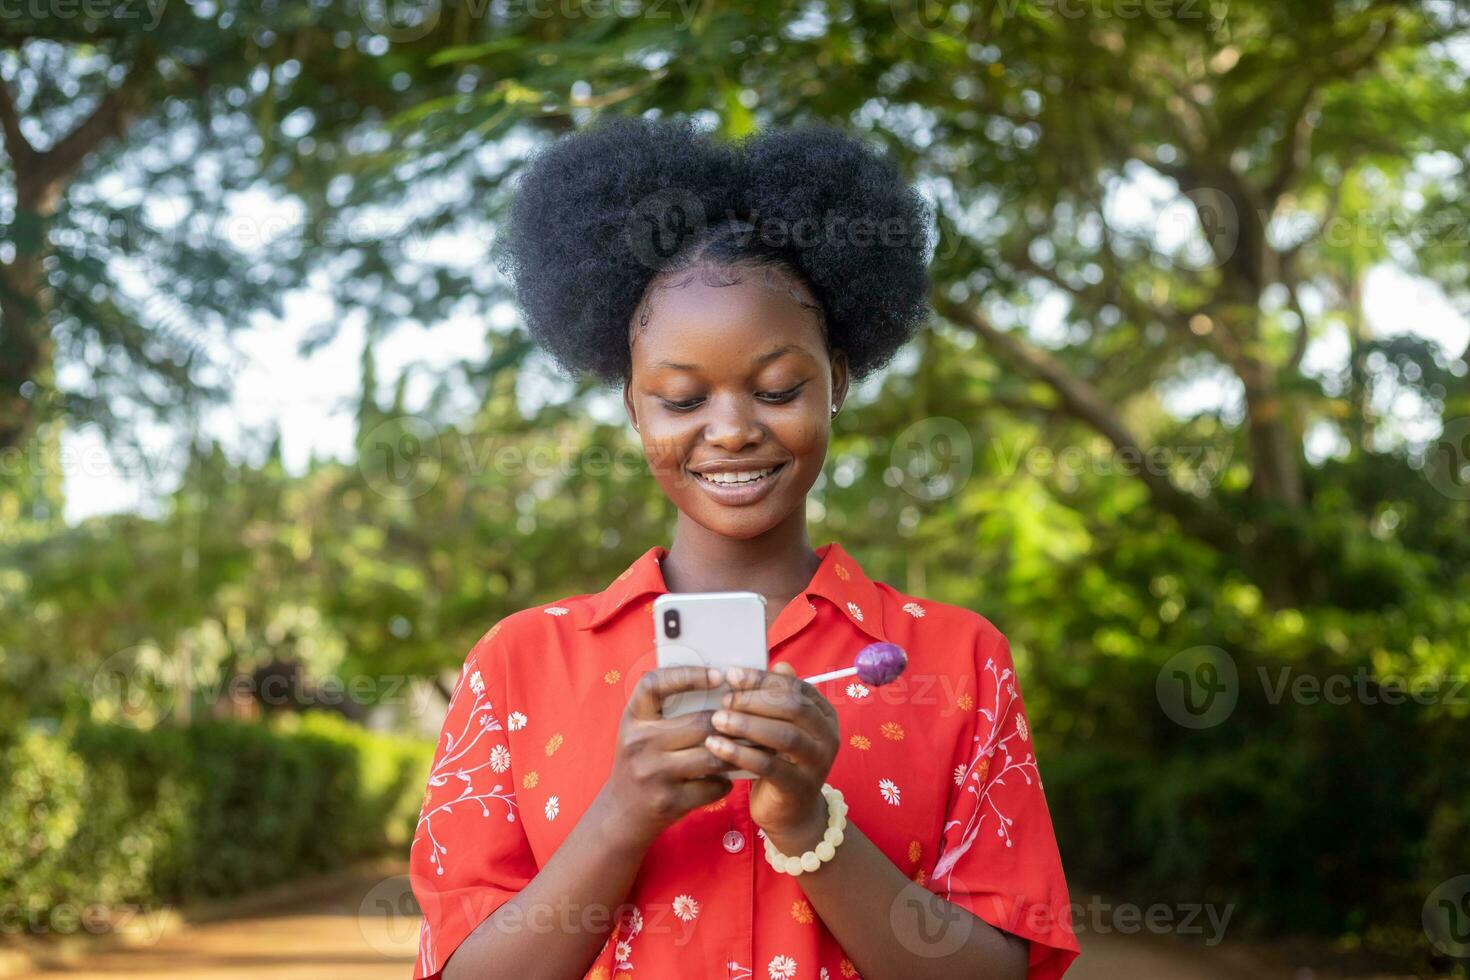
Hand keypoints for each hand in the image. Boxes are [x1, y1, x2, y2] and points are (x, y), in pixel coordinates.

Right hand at [598, 665, 738, 848]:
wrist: (619, 814)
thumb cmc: (640, 763)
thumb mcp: (641, 732)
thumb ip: (666, 711)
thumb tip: (718, 686)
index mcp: (633, 719)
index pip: (655, 684)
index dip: (688, 674)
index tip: (718, 675)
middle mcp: (639, 743)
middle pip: (700, 723)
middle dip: (731, 723)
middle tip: (752, 720)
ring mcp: (653, 773)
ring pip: (712, 756)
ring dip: (736, 753)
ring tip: (749, 748)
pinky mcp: (668, 801)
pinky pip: (711, 786)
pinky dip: (724, 783)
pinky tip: (725, 779)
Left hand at [705, 662, 839, 851]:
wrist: (790, 814)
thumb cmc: (779, 761)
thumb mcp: (779, 727)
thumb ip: (777, 699)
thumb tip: (779, 666)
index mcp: (824, 714)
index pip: (795, 687)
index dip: (762, 678)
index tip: (731, 674)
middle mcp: (828, 736)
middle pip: (793, 708)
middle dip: (755, 700)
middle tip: (724, 698)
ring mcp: (818, 763)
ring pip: (784, 736)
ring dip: (747, 724)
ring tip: (717, 719)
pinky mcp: (801, 788)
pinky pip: (770, 766)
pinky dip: (741, 754)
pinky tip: (716, 746)